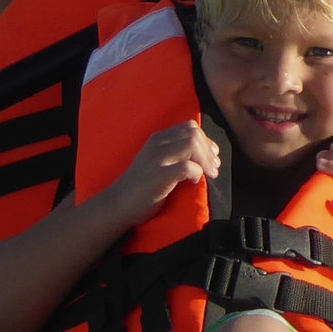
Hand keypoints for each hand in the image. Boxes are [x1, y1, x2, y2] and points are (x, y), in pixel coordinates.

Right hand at [104, 121, 218, 223]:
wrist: (118, 204)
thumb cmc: (141, 186)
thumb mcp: (156, 161)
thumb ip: (174, 152)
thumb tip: (204, 150)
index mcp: (158, 139)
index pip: (190, 127)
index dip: (206, 140)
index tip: (212, 156)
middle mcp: (157, 144)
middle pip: (194, 134)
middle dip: (209, 150)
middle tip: (214, 167)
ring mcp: (157, 159)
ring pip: (192, 145)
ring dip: (206, 161)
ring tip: (209, 175)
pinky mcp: (159, 176)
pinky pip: (188, 167)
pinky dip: (197, 173)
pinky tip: (194, 182)